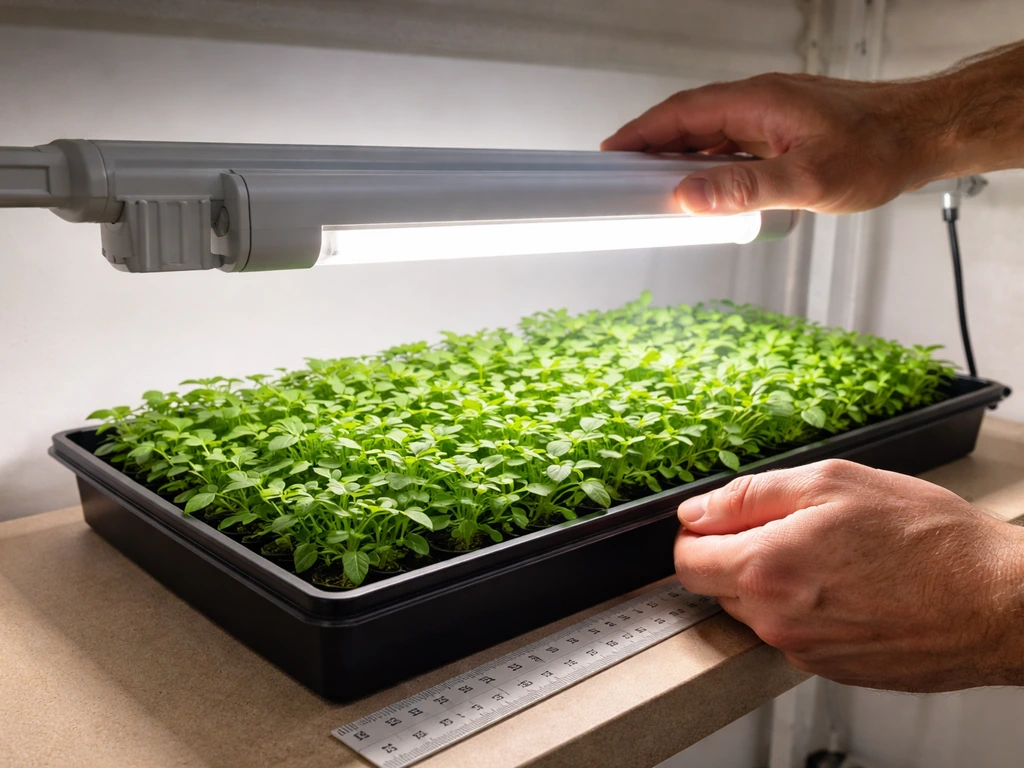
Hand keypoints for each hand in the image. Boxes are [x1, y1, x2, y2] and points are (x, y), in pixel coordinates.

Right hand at [602, 43, 1023, 214]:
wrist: (925, 134)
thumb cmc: (878, 150)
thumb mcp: (809, 179)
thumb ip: (746, 188)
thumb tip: (689, 196)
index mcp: (756, 102)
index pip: (680, 114)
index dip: (639, 134)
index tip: (609, 155)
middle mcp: (758, 102)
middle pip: (687, 120)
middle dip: (650, 147)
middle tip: (622, 177)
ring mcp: (770, 115)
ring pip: (709, 132)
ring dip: (679, 156)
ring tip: (654, 187)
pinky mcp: (783, 130)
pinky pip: (731, 142)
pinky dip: (708, 161)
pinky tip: (706, 185)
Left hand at [673, 459, 1023, 691]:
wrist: (998, 602)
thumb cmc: (929, 540)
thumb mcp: (831, 483)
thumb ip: (748, 496)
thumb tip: (697, 509)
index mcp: (766, 570)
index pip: (687, 561)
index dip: (698, 532)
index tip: (720, 519)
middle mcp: (776, 621)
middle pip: (718, 586)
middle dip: (737, 554)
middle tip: (791, 528)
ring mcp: (803, 652)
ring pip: (756, 610)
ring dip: (774, 581)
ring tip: (830, 556)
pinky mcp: (831, 669)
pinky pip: (793, 633)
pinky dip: (806, 608)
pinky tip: (849, 586)